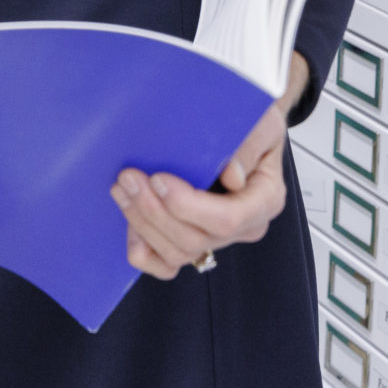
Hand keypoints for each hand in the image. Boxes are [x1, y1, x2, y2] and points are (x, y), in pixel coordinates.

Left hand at [111, 100, 289, 280]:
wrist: (240, 124)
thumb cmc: (251, 122)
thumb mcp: (259, 122)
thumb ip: (248, 147)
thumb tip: (233, 177)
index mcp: (265, 199)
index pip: (228, 219)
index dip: (188, 206)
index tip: (159, 179)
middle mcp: (244, 225)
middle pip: (196, 239)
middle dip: (154, 211)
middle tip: (129, 178)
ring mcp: (218, 238)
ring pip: (178, 253)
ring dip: (143, 224)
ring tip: (122, 190)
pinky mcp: (194, 242)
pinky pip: (168, 265)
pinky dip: (145, 252)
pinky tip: (130, 226)